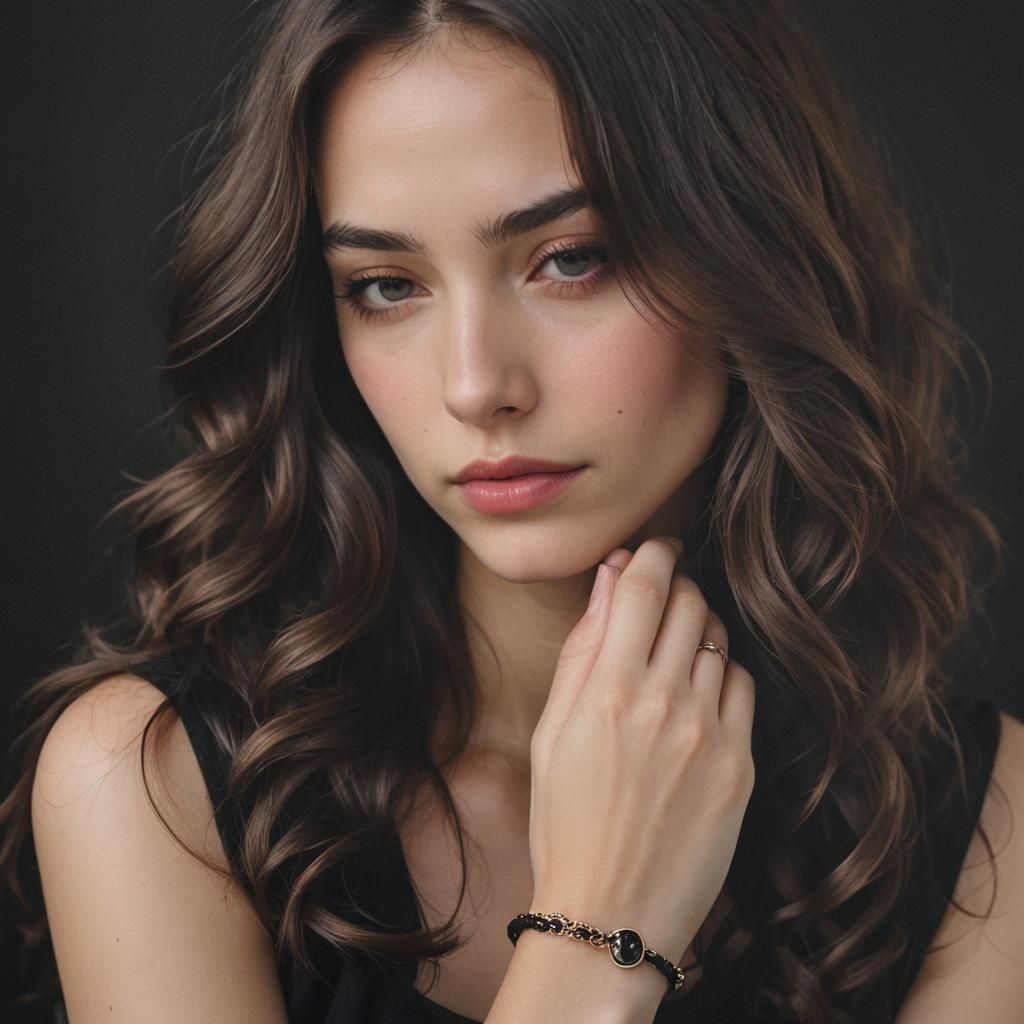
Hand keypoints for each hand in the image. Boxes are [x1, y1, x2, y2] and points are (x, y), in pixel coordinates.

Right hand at [527, 536, 755, 963]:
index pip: (643, 587)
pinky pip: (741, 686)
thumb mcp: (552, 731)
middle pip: (688, 602)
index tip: (652, 549)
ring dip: (697, 629)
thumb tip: (610, 580)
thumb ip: (583, 649)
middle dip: (674, 586)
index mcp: (608, 693)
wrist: (611, 910)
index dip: (651, 554)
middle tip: (660, 601)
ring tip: (674, 653)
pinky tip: (698, 694)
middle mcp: (665, 704)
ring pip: (718, 639)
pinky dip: (721, 674)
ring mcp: (709, 735)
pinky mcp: (741, 765)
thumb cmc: (565, 821)